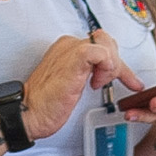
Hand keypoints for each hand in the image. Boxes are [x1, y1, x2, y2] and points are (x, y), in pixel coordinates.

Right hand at [23, 30, 145, 140]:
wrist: (28, 113)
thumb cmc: (44, 105)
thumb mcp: (71, 84)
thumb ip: (85, 74)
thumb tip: (101, 75)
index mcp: (67, 49)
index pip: (100, 45)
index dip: (115, 63)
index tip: (128, 80)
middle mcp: (69, 45)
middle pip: (107, 42)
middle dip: (117, 65)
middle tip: (113, 84)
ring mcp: (71, 51)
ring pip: (107, 44)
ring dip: (111, 68)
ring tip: (97, 84)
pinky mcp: (74, 60)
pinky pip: (101, 52)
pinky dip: (107, 67)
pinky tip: (97, 82)